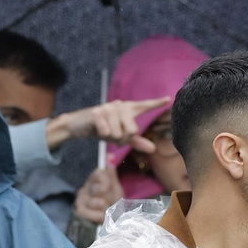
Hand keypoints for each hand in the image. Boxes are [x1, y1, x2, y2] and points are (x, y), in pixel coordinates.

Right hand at [43, 97, 169, 151]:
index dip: (156, 103)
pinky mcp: (98, 113)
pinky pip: (107, 133)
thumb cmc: (102, 128)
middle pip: (133, 130)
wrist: (79, 125)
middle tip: (113, 136)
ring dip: (111, 139)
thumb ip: (137, 141)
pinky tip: (97, 130)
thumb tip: (153, 149)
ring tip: (104, 131)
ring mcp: (109, 108)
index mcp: (127, 109)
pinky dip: (102, 136)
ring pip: (119, 134)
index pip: (144, 106)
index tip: (168, 99)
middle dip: (123, 139)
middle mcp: (120, 105)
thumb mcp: (120, 136)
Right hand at [74, 167, 122, 223]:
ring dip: (105, 209)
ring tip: (107, 211)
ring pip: (95, 202)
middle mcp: (86, 187)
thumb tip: (110, 155)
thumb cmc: (111, 202)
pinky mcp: (80, 210)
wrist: (108, 221)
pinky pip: (90, 212)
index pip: (98, 173)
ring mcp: (81, 199)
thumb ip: (111, 173)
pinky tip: (101, 217)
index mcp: (95, 179)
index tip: (108, 188)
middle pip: (96, 189)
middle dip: (107, 198)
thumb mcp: (115, 188)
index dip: (105, 181)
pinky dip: (98, 216)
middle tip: (109, 203)